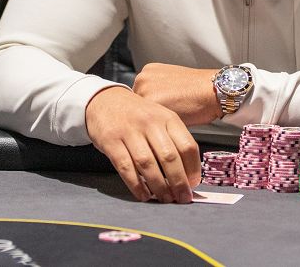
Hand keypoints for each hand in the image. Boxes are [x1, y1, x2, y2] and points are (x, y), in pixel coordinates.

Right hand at [85, 86, 200, 203]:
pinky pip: (126, 168)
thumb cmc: (137, 114)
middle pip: (169, 157)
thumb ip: (174, 140)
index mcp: (168, 117)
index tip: (194, 183)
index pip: (187, 145)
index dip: (193, 168)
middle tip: (183, 198)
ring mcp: (130, 132)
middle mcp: (150, 123)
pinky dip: (136, 185)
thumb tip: (188, 173)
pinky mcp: (111, 141)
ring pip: (148, 164)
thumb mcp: (161, 118)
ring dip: (159, 186)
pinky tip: (144, 195)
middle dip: (178, 182)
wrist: (105, 100)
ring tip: (165, 199)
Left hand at [133, 63, 220, 125]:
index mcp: (148, 71)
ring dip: (152, 123)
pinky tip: (171, 123)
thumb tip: (150, 106)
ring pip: (142, 116)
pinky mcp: (152, 105)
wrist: (213, 90)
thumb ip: (158, 89)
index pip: (139, 96)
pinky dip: (158, 128)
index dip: (150, 108)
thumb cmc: (198, 89)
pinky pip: (149, 124)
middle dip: (149, 115)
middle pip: (137, 106)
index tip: (163, 110)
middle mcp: (142, 79)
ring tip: (171, 119)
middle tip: (169, 116)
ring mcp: (145, 91)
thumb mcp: (173, 81)